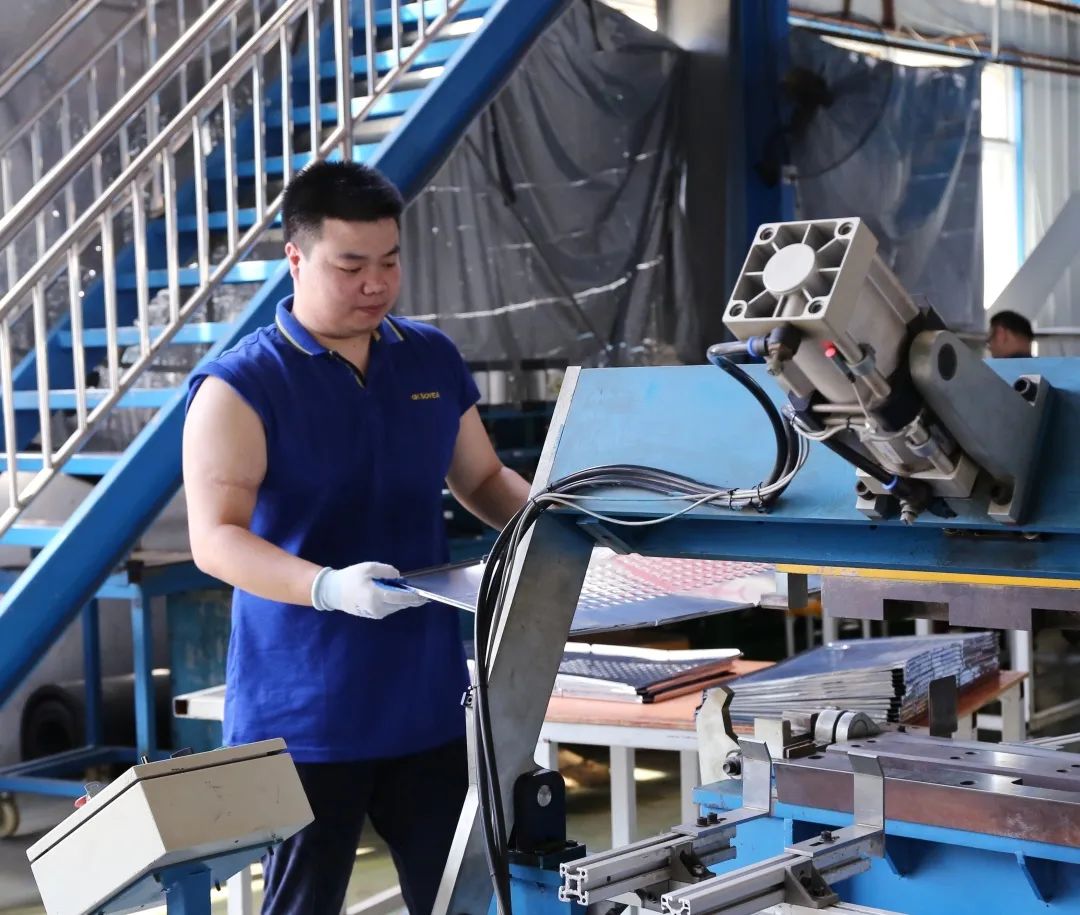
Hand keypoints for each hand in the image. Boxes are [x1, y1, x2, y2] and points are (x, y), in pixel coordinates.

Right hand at [311, 562, 426, 618]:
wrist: (333, 592)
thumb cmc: (350, 578)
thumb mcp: (368, 568)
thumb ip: (385, 570)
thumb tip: (398, 576)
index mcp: (377, 596)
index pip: (401, 598)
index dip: (415, 596)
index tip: (426, 595)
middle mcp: (379, 608)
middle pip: (401, 604)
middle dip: (413, 600)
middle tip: (425, 596)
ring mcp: (376, 614)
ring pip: (396, 607)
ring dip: (405, 601)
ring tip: (414, 595)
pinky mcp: (373, 615)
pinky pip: (390, 609)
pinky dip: (397, 603)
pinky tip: (400, 597)